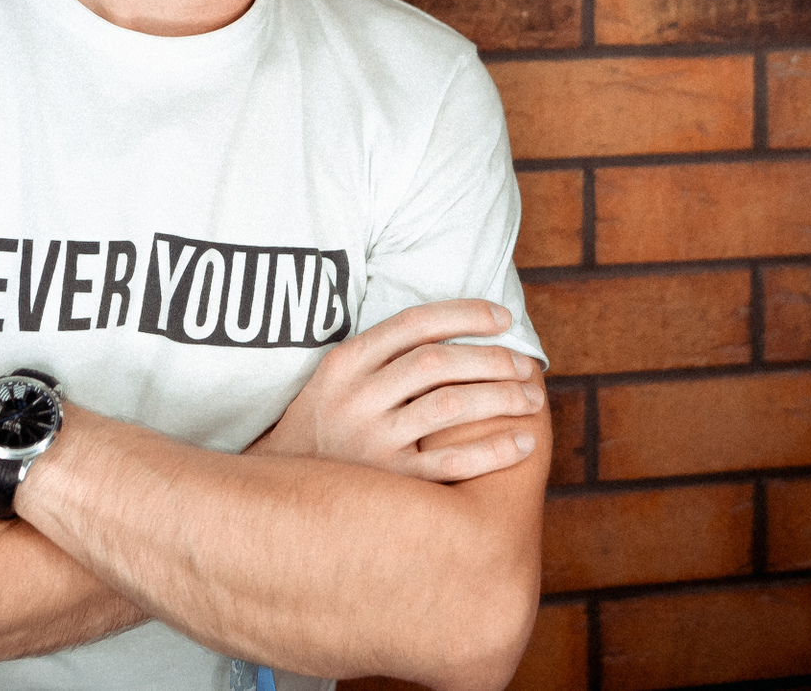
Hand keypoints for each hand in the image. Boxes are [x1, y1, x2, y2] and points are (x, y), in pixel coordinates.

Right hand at [246, 299, 544, 482]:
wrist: (278, 495)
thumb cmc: (324, 427)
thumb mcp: (335, 380)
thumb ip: (381, 356)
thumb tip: (451, 330)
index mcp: (345, 362)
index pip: (414, 323)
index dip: (465, 315)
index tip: (504, 318)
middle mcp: (357, 397)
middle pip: (438, 363)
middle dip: (492, 359)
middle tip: (526, 366)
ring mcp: (372, 441)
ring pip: (450, 407)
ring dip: (501, 398)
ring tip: (531, 399)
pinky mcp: (389, 482)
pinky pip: (452, 464)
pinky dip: (493, 450)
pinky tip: (522, 442)